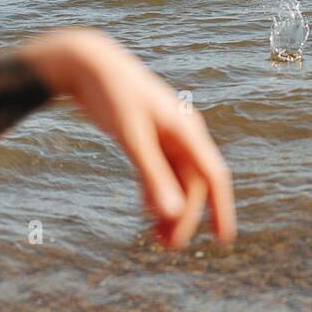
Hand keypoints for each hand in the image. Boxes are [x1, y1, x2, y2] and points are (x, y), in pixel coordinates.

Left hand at [23, 28, 234, 247]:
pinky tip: (148, 213)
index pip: (214, 175)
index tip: (223, 240)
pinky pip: (159, 171)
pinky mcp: (146, 136)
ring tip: (159, 240)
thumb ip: (152, 175)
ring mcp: (164, 135)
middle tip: (169, 248)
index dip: (222, 209)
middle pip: (193, 183)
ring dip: (170, 208)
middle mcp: (182, 134)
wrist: (87, 63)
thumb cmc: (112, 94)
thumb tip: (171, 214)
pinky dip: (155, 193)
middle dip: (185, 216)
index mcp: (188, 130)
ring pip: (176, 179)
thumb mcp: (132, 136)